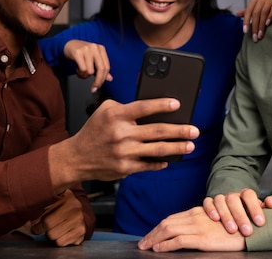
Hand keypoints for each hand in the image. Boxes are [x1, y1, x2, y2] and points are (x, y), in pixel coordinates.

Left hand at [28, 190, 85, 245]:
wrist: (79, 217)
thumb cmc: (61, 210)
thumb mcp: (52, 203)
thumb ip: (39, 210)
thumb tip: (26, 223)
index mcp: (66, 196)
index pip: (45, 208)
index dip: (36, 218)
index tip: (32, 222)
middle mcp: (75, 207)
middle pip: (47, 224)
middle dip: (41, 228)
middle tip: (41, 227)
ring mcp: (79, 220)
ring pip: (52, 235)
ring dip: (50, 234)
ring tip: (55, 228)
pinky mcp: (80, 232)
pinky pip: (60, 242)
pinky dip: (58, 240)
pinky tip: (62, 233)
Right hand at [49, 98, 199, 189]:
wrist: (77, 157)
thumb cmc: (94, 130)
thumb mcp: (104, 110)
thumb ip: (126, 106)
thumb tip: (152, 108)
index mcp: (116, 115)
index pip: (143, 108)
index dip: (162, 105)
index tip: (178, 104)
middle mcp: (121, 134)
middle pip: (157, 131)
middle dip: (179, 130)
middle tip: (195, 130)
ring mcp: (124, 153)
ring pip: (157, 150)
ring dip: (177, 148)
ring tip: (190, 145)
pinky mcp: (125, 168)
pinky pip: (148, 165)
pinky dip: (160, 163)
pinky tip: (170, 159)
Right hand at [63, 40, 112, 91]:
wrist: (68, 45)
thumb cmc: (82, 53)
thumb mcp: (93, 59)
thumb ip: (101, 68)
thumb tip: (110, 79)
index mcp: (101, 49)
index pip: (106, 67)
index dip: (103, 78)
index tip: (98, 86)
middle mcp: (95, 48)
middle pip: (101, 69)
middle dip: (97, 81)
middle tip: (93, 88)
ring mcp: (86, 49)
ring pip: (90, 71)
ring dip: (85, 76)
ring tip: (81, 72)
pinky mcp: (78, 53)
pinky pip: (82, 69)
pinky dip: (80, 73)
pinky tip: (77, 70)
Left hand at [138, 207, 245, 251]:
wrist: (252, 229)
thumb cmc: (236, 227)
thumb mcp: (215, 221)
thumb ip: (201, 223)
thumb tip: (187, 231)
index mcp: (197, 212)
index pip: (172, 218)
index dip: (158, 227)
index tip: (150, 235)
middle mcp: (195, 216)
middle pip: (166, 223)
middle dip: (152, 233)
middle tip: (142, 243)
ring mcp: (198, 227)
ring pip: (168, 230)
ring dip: (154, 239)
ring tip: (146, 246)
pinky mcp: (203, 238)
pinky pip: (179, 240)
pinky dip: (166, 245)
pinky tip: (158, 249)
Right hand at [203, 189, 271, 235]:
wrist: (236, 211)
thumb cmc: (251, 213)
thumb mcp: (263, 209)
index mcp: (245, 195)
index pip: (249, 195)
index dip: (254, 208)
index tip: (260, 222)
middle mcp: (232, 195)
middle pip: (233, 199)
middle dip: (240, 216)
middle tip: (247, 231)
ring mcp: (220, 199)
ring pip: (220, 200)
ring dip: (226, 215)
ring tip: (232, 230)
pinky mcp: (210, 203)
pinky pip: (207, 202)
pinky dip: (210, 209)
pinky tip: (215, 218)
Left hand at [236, 0, 271, 41]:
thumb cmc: (265, 3)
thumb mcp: (256, 6)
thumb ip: (247, 11)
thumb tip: (236, 14)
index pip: (248, 11)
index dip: (246, 21)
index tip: (245, 31)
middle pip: (256, 13)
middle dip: (255, 26)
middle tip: (255, 37)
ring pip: (263, 13)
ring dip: (261, 25)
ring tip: (260, 35)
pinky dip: (269, 17)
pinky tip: (267, 24)